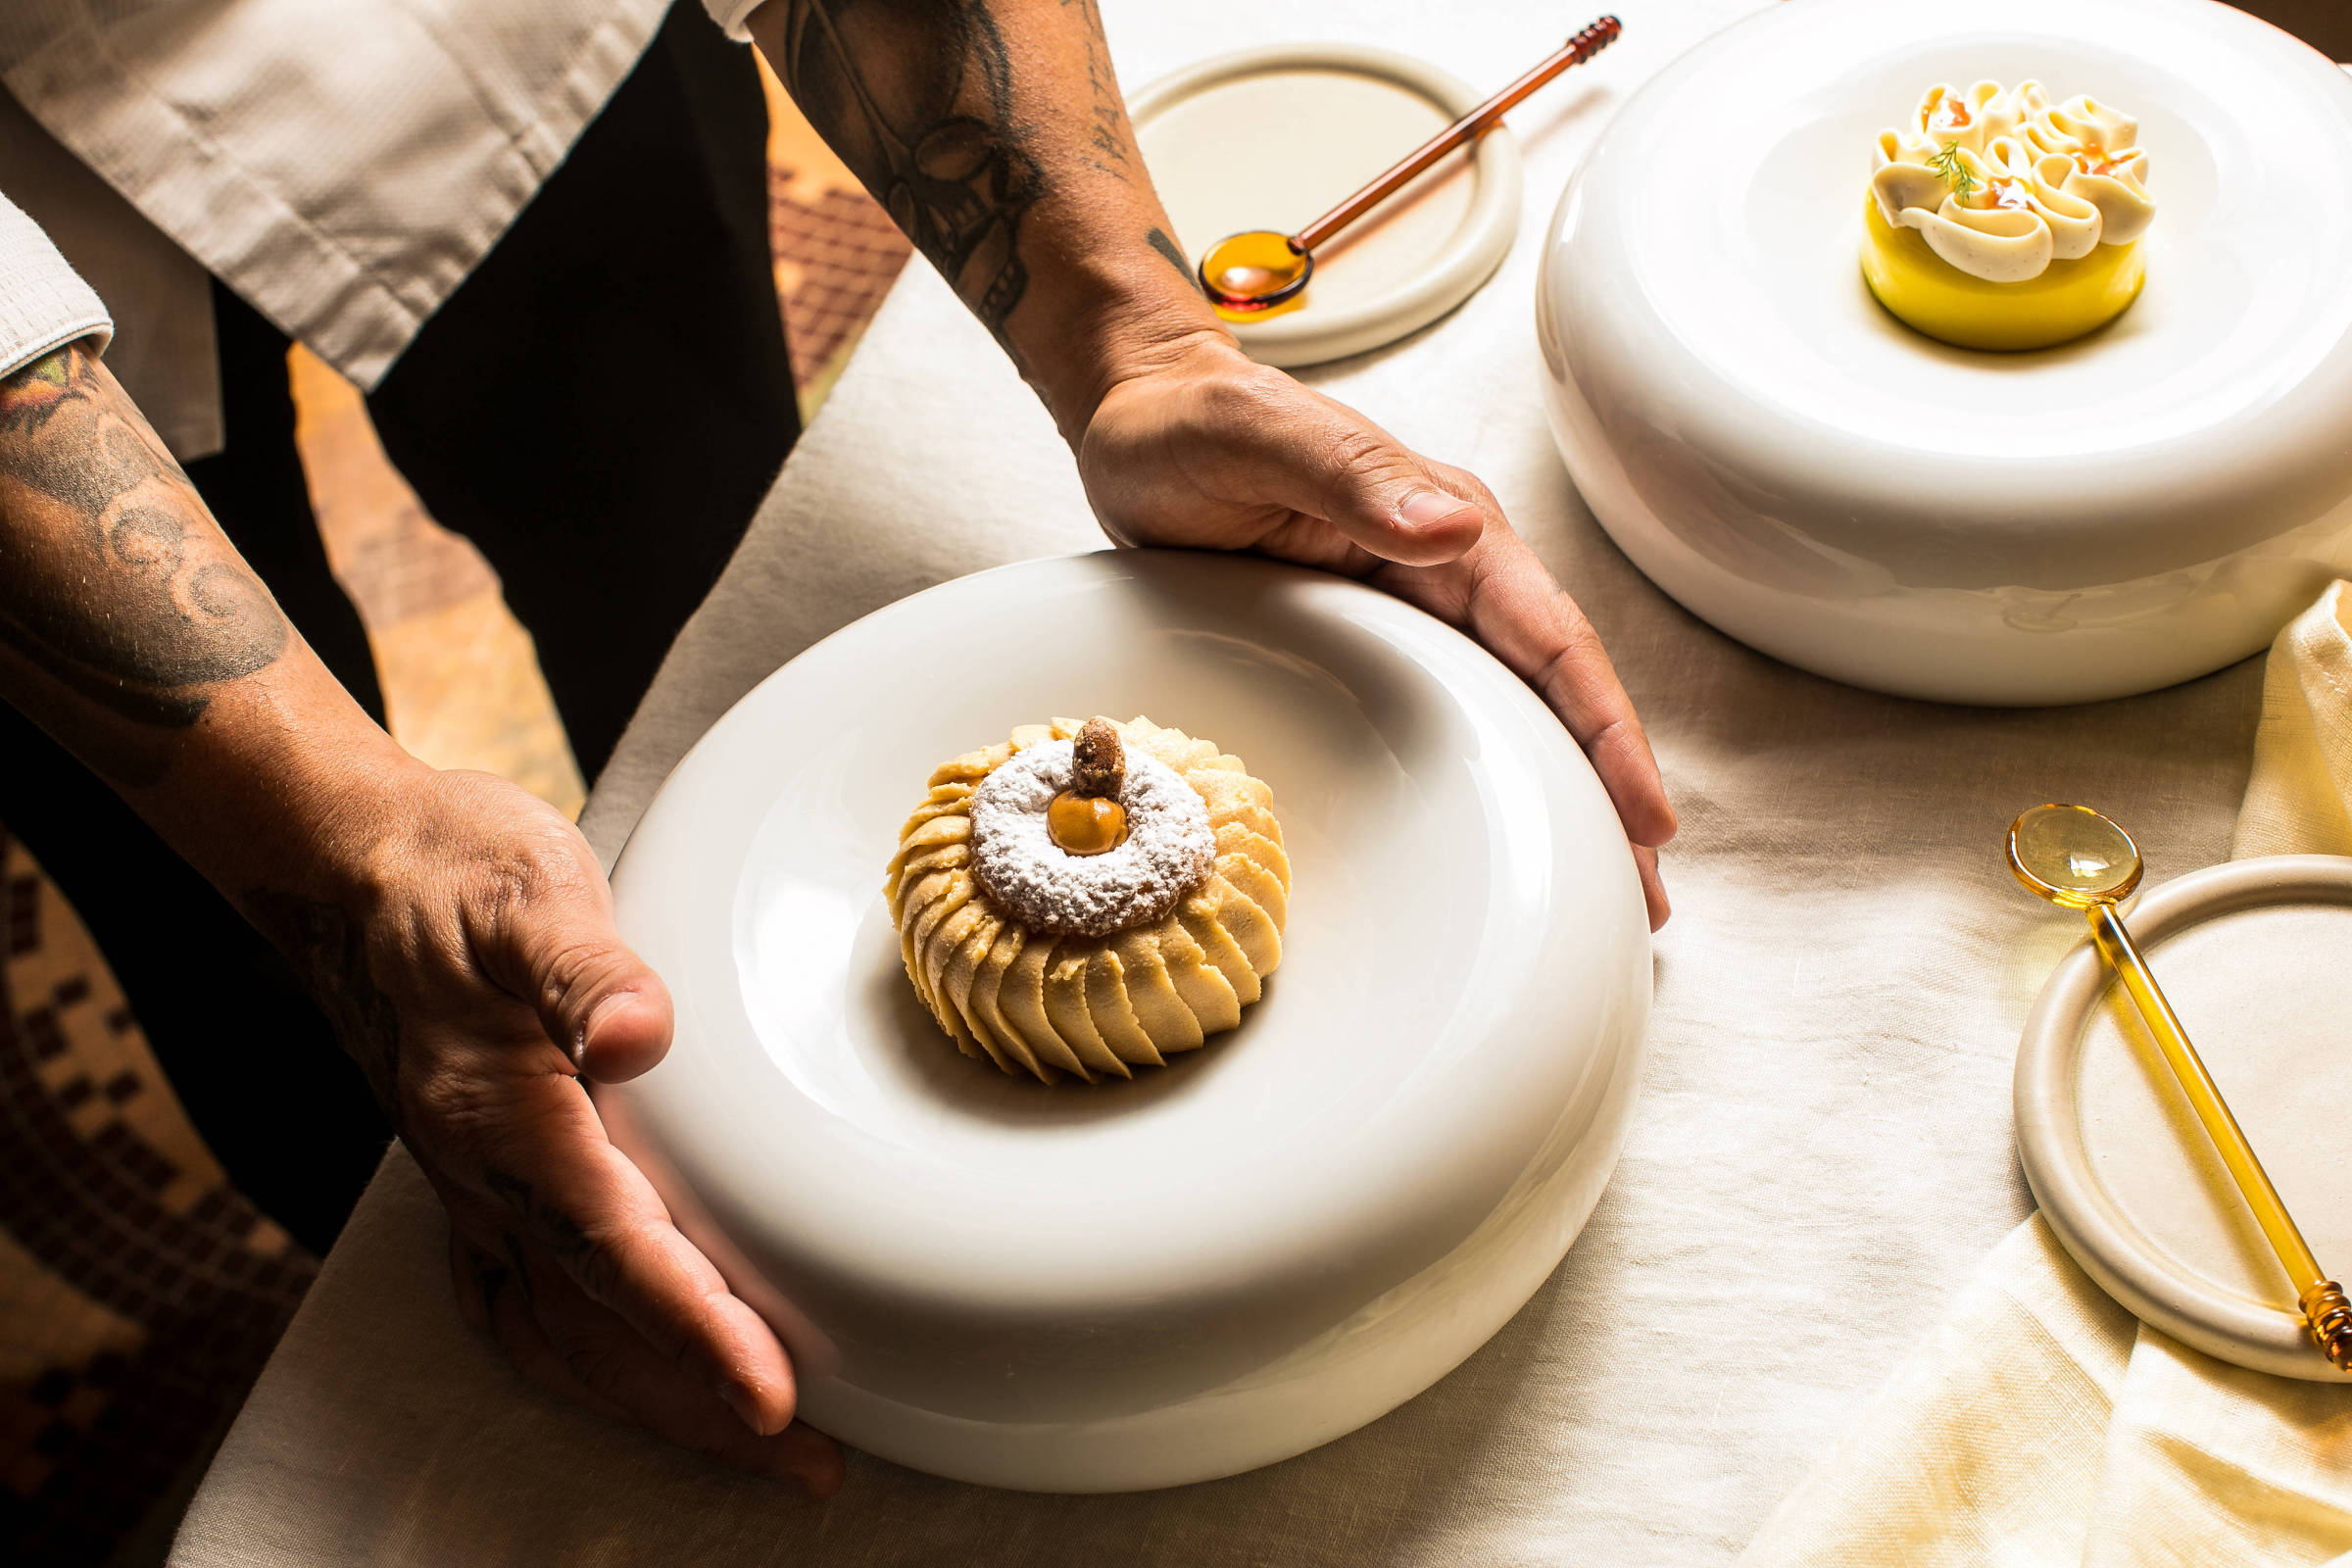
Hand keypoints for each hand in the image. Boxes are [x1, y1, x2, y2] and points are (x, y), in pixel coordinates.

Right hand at [251, 765, 842, 1493]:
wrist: (354, 868)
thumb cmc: (452, 871)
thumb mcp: (525, 889)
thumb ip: (585, 965)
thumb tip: (641, 1033)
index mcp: (501, 1114)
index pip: (612, 1247)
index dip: (692, 1329)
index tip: (770, 1396)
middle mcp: (481, 1173)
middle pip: (595, 1327)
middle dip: (696, 1405)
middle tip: (805, 1463)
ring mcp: (472, 1188)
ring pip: (560, 1335)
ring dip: (653, 1402)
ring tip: (751, 1446)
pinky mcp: (478, 1181)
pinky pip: (528, 1308)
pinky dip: (592, 1364)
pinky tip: (640, 1381)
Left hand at [1076, 334, 1676, 926]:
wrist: (1135, 415)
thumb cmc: (1185, 421)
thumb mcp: (1256, 437)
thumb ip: (1350, 475)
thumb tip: (1455, 528)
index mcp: (1446, 524)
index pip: (1552, 639)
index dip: (1605, 729)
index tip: (1645, 815)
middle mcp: (1450, 568)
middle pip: (1554, 692)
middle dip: (1607, 789)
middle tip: (1644, 897)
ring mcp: (1415, 609)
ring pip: (1513, 712)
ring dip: (1561, 796)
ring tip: (1601, 890)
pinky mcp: (1373, 642)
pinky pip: (1452, 716)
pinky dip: (1493, 777)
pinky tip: (1502, 835)